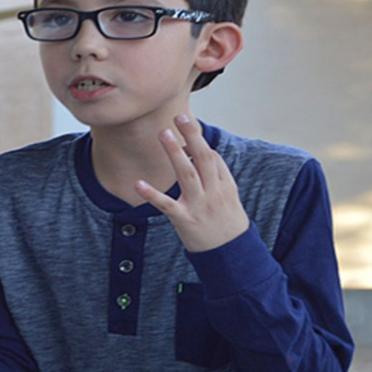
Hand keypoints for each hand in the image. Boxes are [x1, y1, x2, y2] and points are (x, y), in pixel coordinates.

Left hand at [134, 115, 248, 251]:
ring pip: (187, 174)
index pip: (212, 157)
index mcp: (225, 185)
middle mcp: (213, 192)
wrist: (233, 255)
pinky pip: (166, 204)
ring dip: (175, 153)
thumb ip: (217, 174)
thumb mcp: (229, 196)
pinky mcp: (185, 220)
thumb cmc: (227, 222)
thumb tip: (204, 152)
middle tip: (179, 117)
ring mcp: (199, 205)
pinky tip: (138, 183)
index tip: (186, 124)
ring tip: (163, 134)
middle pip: (203, 158)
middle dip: (192, 136)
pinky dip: (152, 194)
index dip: (198, 140)